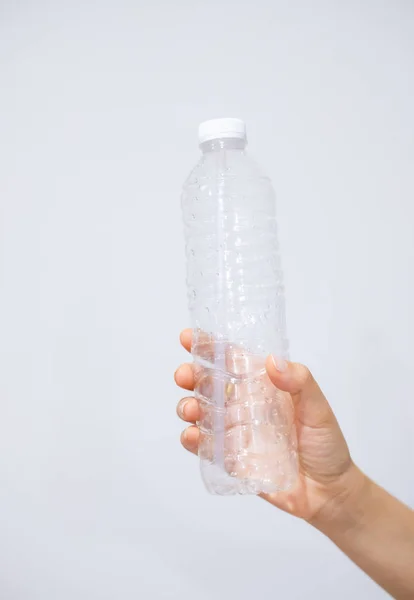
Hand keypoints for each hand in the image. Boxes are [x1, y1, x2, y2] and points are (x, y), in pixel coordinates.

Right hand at [175, 328, 364, 523]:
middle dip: (190, 376)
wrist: (329, 491)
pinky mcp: (230, 459)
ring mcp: (234, 432)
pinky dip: (192, 440)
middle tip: (184, 375)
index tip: (187, 338)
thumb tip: (272, 361)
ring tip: (191, 409)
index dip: (208, 347)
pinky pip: (205, 447)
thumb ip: (299, 382)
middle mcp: (243, 405)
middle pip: (208, 384)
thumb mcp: (318, 407)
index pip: (231, 360)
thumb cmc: (325, 443)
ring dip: (188, 407)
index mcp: (261, 386)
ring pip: (201, 413)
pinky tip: (191, 435)